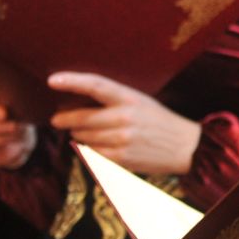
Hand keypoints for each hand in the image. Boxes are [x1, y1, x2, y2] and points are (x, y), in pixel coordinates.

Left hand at [48, 72, 202, 175]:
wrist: (186, 146)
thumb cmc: (160, 121)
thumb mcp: (141, 103)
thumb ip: (113, 102)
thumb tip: (76, 104)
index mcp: (130, 98)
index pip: (96, 86)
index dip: (73, 81)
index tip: (52, 80)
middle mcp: (124, 117)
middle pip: (81, 118)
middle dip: (65, 119)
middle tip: (58, 119)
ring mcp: (122, 139)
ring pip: (83, 137)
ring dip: (79, 135)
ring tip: (87, 132)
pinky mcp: (120, 158)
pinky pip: (91, 153)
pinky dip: (90, 149)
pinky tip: (99, 145)